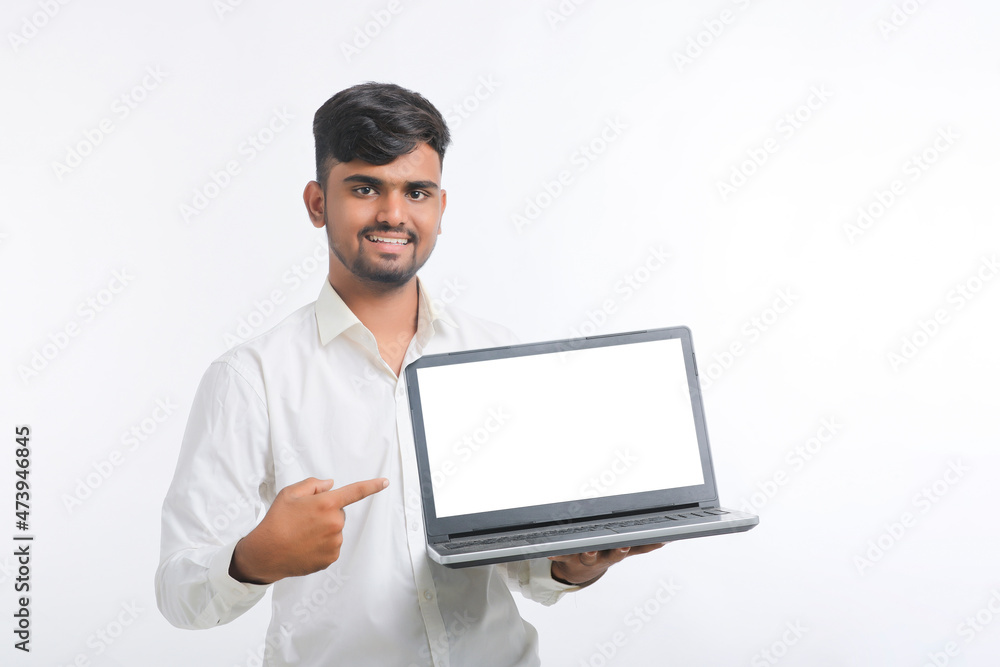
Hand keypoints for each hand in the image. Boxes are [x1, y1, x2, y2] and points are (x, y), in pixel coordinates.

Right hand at [229, 476, 387, 584]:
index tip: (385, 482)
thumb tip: (330, 485)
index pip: (355, 492)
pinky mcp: (331, 558)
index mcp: (326, 503)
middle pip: (338, 513)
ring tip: (302, 534)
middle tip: (304, 520)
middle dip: (326, 513)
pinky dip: (322, 545)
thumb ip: (313, 485)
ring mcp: (334, 542)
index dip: (372, 486)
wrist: (266, 553)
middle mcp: (335, 523)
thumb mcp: (290, 494)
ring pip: (335, 531)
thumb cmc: (276, 520)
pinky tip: (305, 546)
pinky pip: (332, 546)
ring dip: (324, 530)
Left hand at [548, 543, 666, 586]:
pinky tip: (549, 550)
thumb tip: (665, 539)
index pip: (625, 551)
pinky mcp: (567, 557)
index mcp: (614, 554)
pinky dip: (555, 553)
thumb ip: (643, 546)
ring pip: (587, 554)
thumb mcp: (624, 552)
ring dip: (587, 552)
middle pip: (609, 555)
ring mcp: (584, 558)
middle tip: (620, 546)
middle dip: (615, 551)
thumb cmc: (602, 555)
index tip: (632, 543)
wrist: (577, 572)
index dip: (629, 548)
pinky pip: (561, 555)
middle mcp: (601, 557)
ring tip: (587, 549)